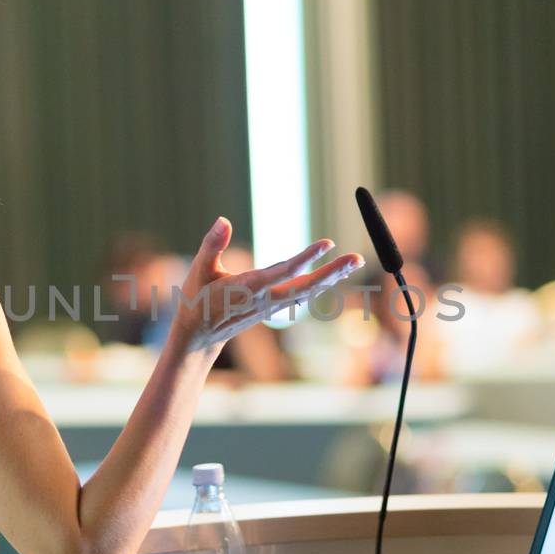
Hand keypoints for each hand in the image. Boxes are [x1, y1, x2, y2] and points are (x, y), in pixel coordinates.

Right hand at [170, 218, 363, 352]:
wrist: (200, 334)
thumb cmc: (197, 297)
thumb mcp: (199, 269)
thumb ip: (212, 245)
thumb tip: (223, 220)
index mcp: (246, 288)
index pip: (282, 272)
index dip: (305, 259)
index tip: (327, 244)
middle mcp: (265, 299)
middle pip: (305, 287)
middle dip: (332, 273)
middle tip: (357, 258)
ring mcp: (272, 306)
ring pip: (308, 292)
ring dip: (333, 278)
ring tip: (355, 261)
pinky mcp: (274, 307)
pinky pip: (303, 295)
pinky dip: (322, 285)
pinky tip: (336, 275)